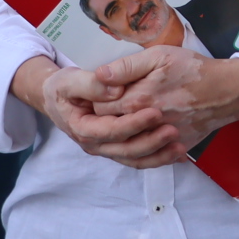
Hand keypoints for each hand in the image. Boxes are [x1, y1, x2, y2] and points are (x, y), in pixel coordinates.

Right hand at [11, 55, 189, 169]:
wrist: (58, 98)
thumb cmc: (64, 87)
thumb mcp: (70, 80)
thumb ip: (91, 84)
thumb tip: (115, 90)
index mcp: (83, 129)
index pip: (112, 130)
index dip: (134, 124)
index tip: (155, 112)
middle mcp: (95, 144)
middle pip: (126, 149)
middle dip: (151, 142)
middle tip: (173, 130)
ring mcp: (107, 149)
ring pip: (135, 159)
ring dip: (158, 155)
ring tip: (180, 146)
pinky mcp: (118, 148)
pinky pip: (139, 158)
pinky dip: (158, 157)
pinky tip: (178, 154)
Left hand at [89, 45, 238, 153]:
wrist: (228, 90)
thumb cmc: (193, 69)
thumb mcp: (159, 56)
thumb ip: (126, 66)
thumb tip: (98, 75)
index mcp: (138, 100)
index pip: (99, 109)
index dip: (92, 102)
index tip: (90, 95)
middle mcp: (146, 125)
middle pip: (109, 130)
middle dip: (101, 121)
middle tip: (96, 111)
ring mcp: (160, 139)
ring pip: (126, 148)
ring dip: (117, 138)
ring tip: (112, 125)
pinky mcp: (173, 147)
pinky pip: (149, 158)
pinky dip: (139, 153)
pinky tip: (133, 142)